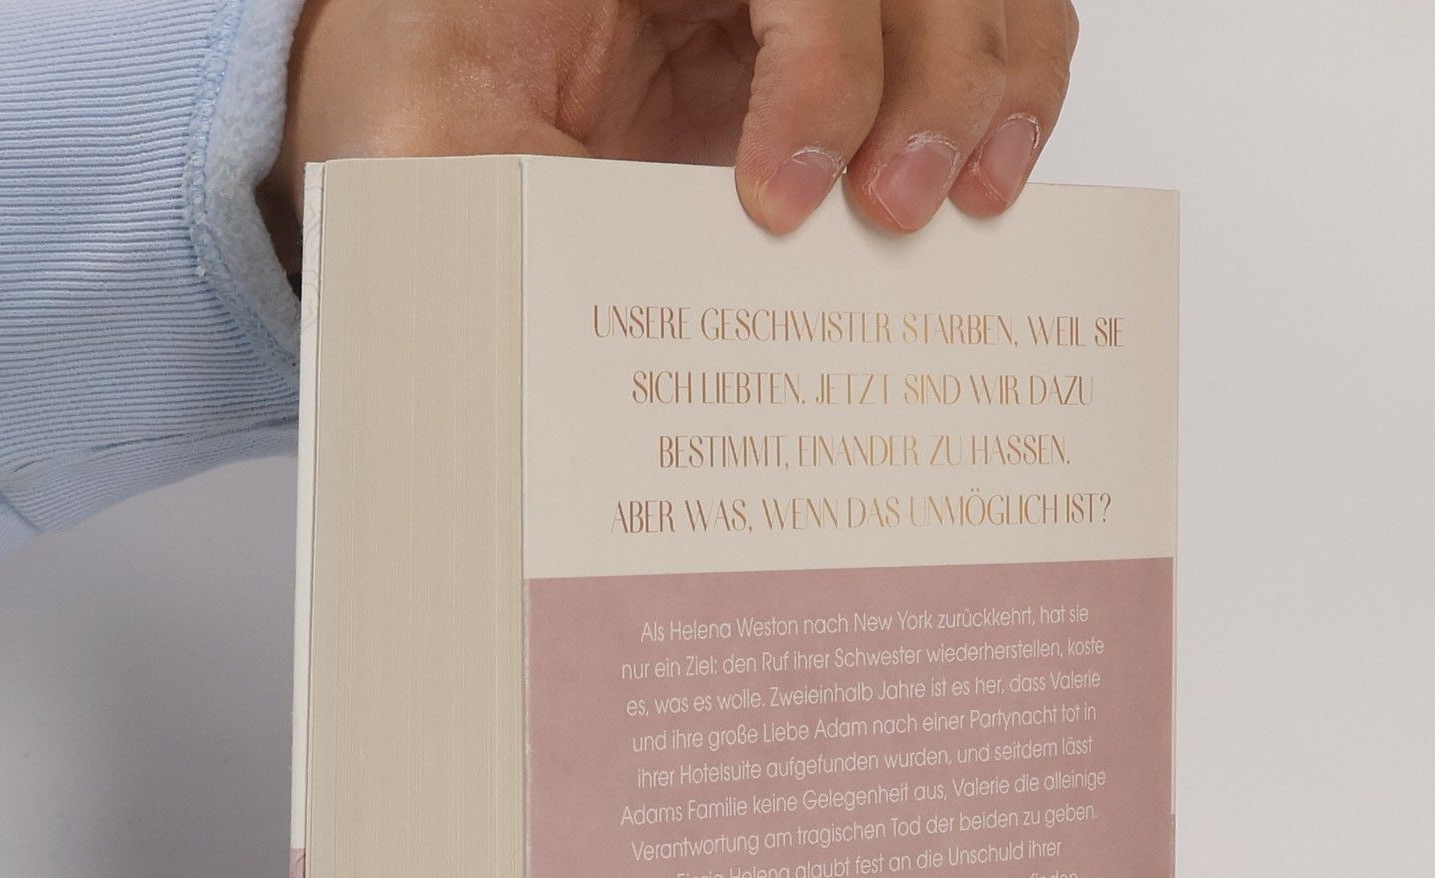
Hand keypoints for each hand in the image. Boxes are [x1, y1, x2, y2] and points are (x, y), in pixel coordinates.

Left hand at [260, 0, 1077, 265]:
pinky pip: (981, 19)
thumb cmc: (419, 113)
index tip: (781, 198)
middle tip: (891, 209)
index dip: (819, 57)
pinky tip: (990, 180)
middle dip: (926, 74)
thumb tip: (557, 293)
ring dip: (989, 78)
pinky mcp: (848, 43)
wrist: (422, 113)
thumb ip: (482, 187)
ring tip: (962, 201)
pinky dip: (1014, 86)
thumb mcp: (419, 144)